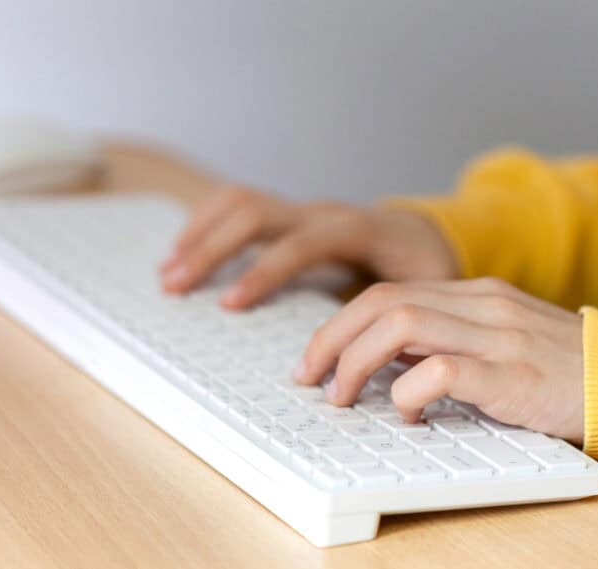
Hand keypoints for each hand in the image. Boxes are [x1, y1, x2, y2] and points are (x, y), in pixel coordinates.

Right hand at [160, 186, 457, 308]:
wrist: (426, 232)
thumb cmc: (427, 266)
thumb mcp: (428, 290)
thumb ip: (402, 314)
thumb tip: (377, 354)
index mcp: (357, 228)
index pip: (302, 241)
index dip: (265, 271)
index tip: (231, 305)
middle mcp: (323, 211)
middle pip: (256, 212)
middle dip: (212, 248)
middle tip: (177, 286)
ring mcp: (302, 209)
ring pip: (240, 202)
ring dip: (200, 234)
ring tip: (168, 272)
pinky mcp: (289, 216)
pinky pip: (240, 207)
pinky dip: (206, 225)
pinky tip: (184, 253)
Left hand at [294, 278, 584, 443]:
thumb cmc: (568, 371)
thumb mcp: (504, 342)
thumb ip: (452, 341)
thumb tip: (388, 365)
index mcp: (477, 294)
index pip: (388, 291)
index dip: (339, 325)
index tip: (315, 360)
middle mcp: (482, 304)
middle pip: (381, 300)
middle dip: (330, 338)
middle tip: (308, 378)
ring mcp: (498, 334)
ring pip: (400, 322)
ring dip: (356, 362)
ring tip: (342, 397)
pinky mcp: (513, 374)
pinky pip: (442, 369)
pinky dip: (408, 391)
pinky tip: (409, 415)